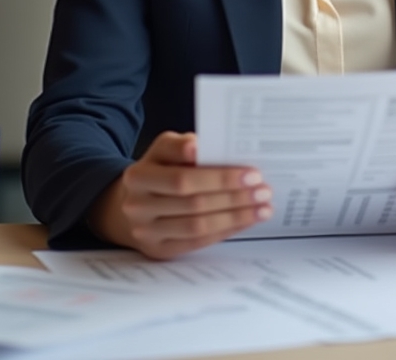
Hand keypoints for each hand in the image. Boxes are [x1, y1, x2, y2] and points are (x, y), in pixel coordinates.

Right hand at [89, 132, 271, 258]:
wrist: (131, 202)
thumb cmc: (158, 169)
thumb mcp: (164, 148)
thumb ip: (182, 145)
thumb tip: (200, 147)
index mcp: (138, 176)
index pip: (183, 179)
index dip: (219, 178)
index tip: (251, 173)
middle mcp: (138, 206)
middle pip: (194, 204)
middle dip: (234, 197)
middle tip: (264, 191)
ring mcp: (146, 232)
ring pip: (198, 226)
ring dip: (235, 217)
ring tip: (262, 208)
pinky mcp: (159, 250)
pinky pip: (197, 242)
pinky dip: (225, 231)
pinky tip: (245, 221)